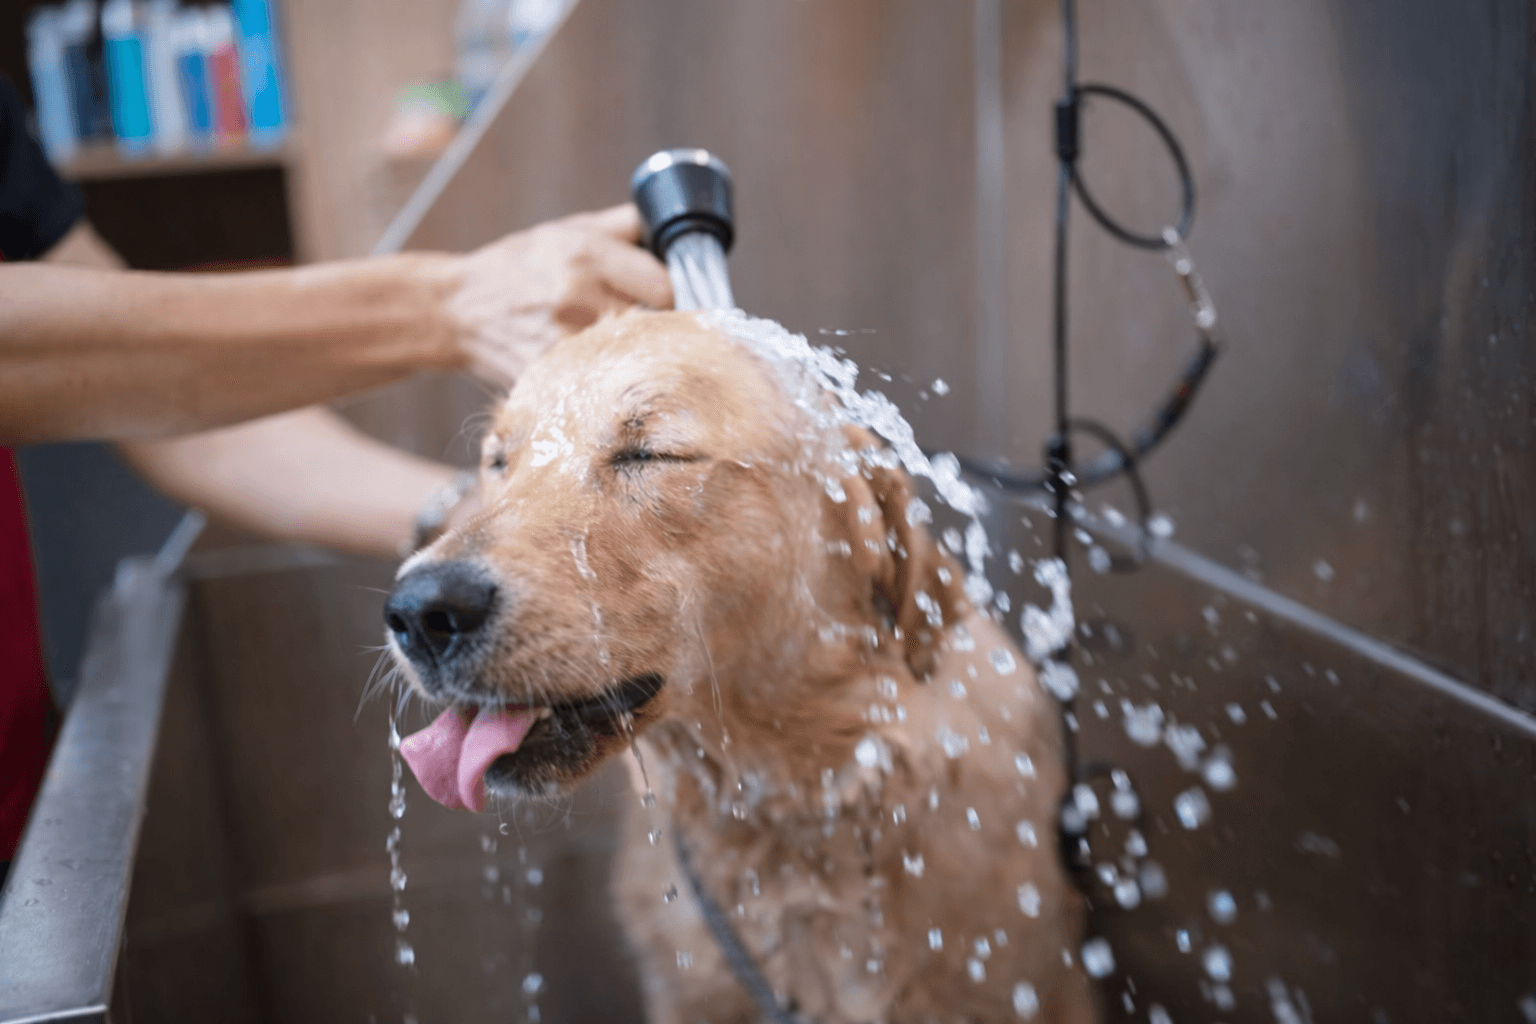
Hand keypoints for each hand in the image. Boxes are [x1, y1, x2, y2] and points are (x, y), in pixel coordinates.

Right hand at [442, 204, 672, 385]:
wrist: (456, 308)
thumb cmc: (517, 267)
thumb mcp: (566, 230)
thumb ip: (622, 226)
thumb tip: (670, 224)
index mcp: (586, 254)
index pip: (665, 286)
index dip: (672, 297)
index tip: (665, 302)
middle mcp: (576, 295)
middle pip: (654, 326)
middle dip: (659, 330)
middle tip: (650, 330)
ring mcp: (562, 339)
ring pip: (631, 359)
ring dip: (635, 358)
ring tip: (622, 350)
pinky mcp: (550, 375)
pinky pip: (599, 382)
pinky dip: (605, 379)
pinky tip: (596, 370)